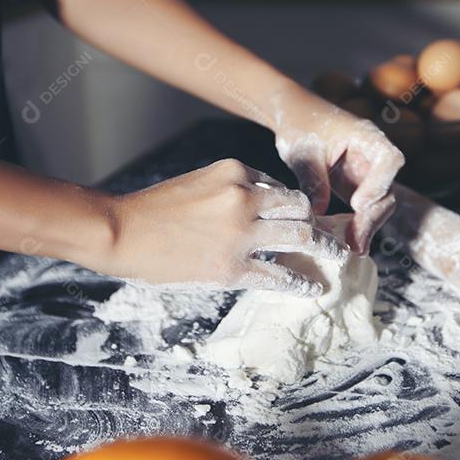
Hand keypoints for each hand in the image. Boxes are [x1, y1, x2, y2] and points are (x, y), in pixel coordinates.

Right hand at [83, 159, 346, 296]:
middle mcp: (244, 198)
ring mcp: (240, 233)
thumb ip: (232, 191)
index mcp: (235, 172)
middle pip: (300, 209)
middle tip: (337, 235)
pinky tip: (312, 287)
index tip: (307, 217)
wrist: (121, 231)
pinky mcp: (230, 267)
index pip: (280, 186)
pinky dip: (300, 283)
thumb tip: (264, 211)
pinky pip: (278, 276)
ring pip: (299, 238)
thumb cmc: (155, 209)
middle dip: (321, 223)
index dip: (294, 205)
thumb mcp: (199, 181)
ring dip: (324, 249)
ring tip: (338, 258)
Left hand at [272, 90, 404, 253]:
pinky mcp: (358, 187)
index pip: (389, 159)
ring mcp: (368, 173)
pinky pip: (365, 210)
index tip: (358, 204)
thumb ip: (313, 179)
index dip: (379, 183)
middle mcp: (374, 156)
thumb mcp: (303, 151)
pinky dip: (359, 226)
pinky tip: (350, 245)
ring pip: (379, 204)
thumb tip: (318, 212)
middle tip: (354, 242)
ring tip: (353, 249)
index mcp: (366, 137)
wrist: (296, 117)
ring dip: (367, 227)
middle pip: (387, 190)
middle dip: (372, 217)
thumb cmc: (301, 124)